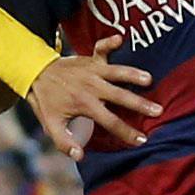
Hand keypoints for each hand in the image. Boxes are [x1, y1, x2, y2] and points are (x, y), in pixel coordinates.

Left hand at [29, 36, 160, 161]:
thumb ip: (64, 142)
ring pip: (117, 71)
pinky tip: (121, 38)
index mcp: (85, 104)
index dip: (127, 132)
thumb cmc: (46, 101)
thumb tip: (79, 157)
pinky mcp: (90, 59)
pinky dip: (109, 42)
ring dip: (133, 74)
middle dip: (139, 104)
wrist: (35, 74)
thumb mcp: (51, 125)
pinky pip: (101, 48)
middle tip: (158, 110)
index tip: (142, 140)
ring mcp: (92, 71)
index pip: (110, 121)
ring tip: (149, 79)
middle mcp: (92, 86)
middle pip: (120, 96)